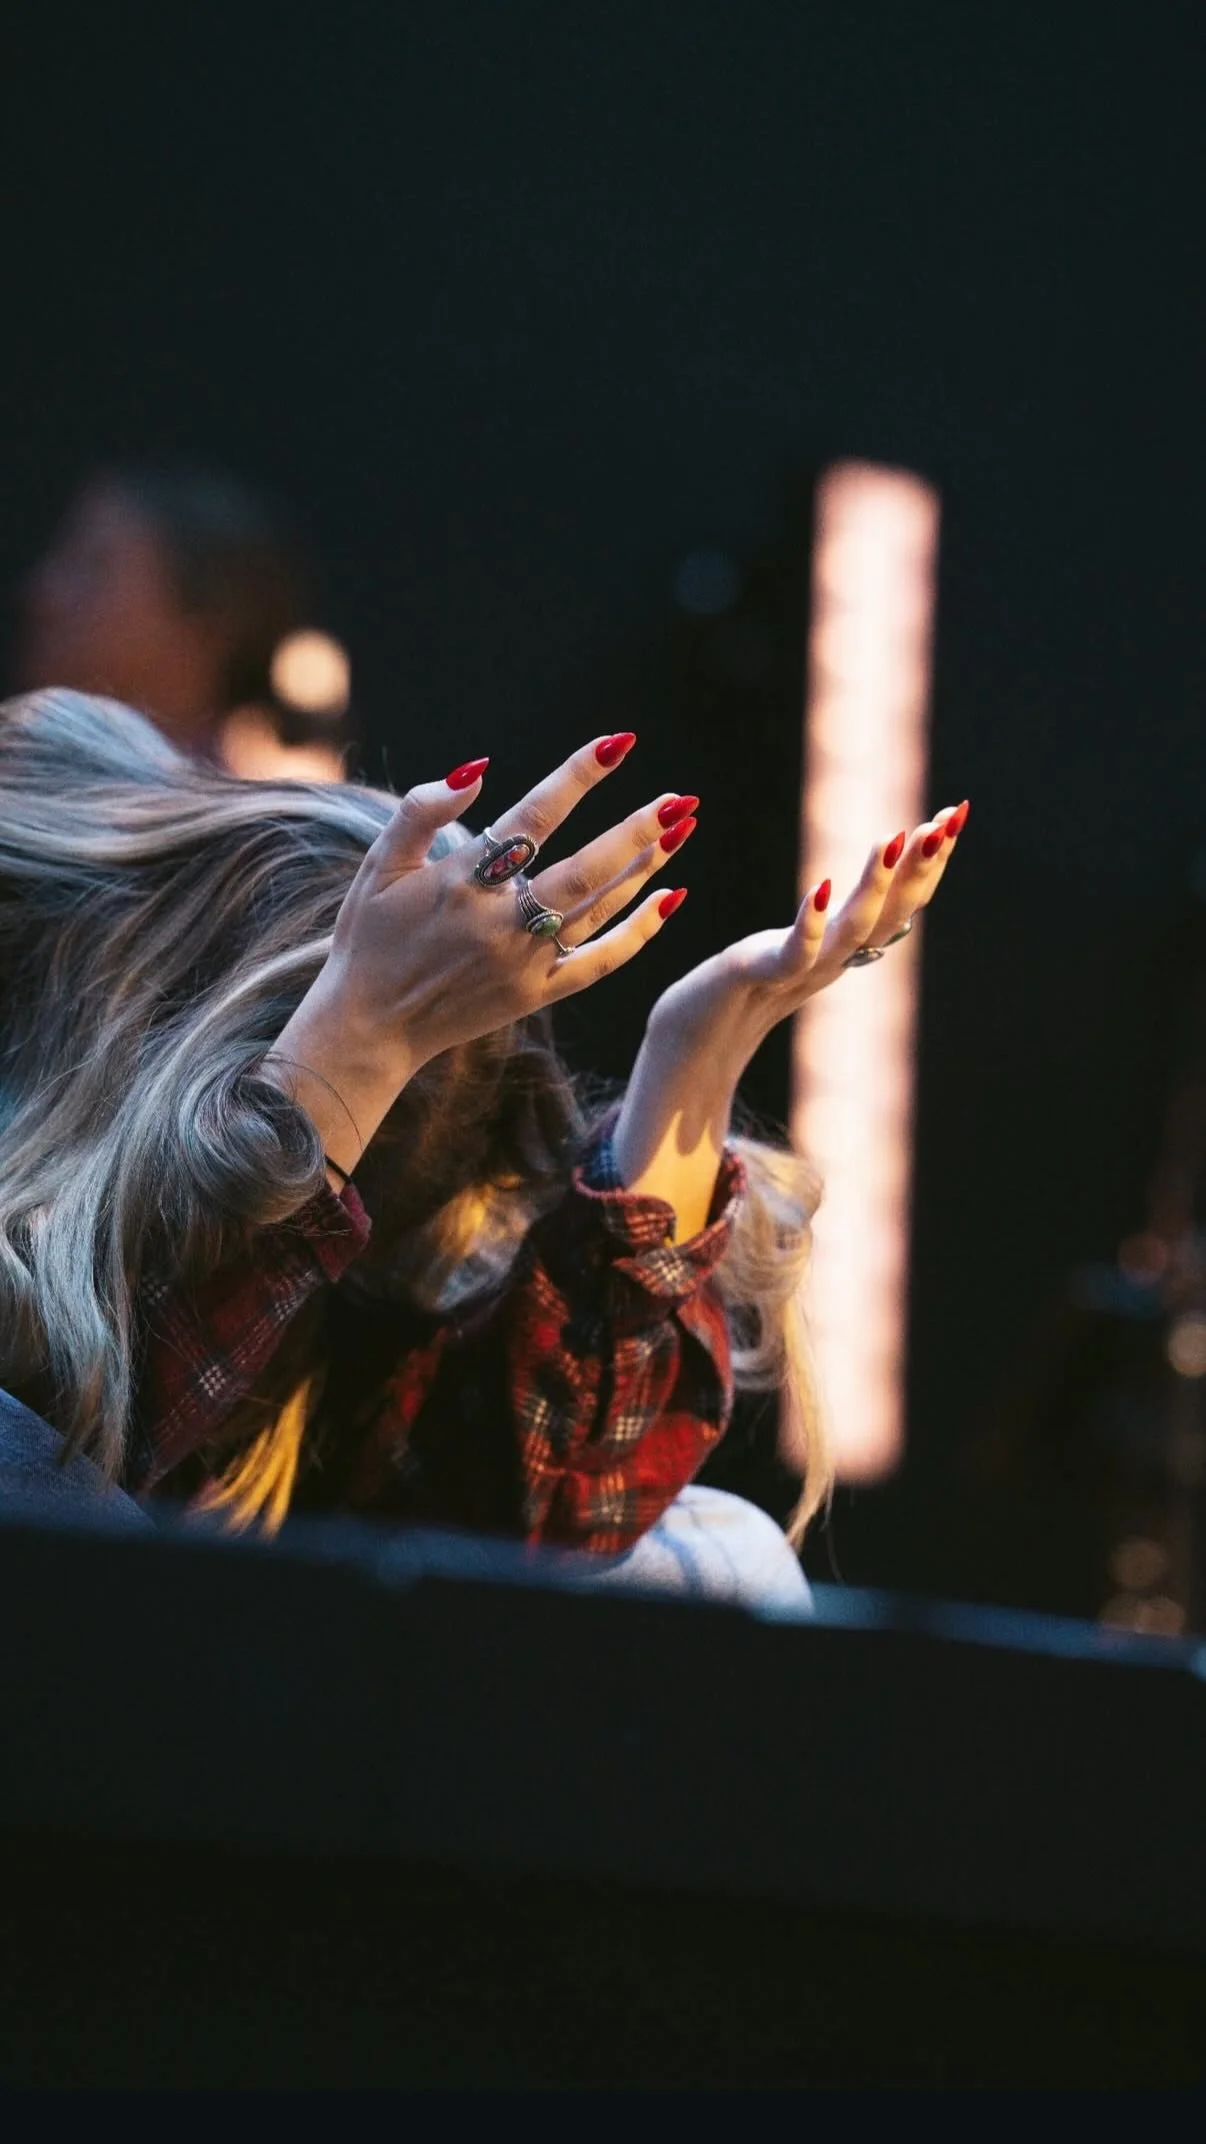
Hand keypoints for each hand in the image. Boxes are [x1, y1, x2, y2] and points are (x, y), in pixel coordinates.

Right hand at [262, 735, 699, 1170]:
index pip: (534, 816)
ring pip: (598, 910)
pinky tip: (670, 899)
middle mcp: (500, 923)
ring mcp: (523, 962)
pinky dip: (638, 933)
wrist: (368, 1027)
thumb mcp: (377, 866)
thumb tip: (475, 768)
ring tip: (681, 829)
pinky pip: (599, 963)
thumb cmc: (370, 937)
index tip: (618, 743)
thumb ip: (419, 812)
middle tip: (680, 799)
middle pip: (584, 869)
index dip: (578, 776)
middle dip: (636, 832)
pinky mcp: (536, 995)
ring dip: (644, 868)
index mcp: (463, 882)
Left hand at [613, 802, 968, 1236]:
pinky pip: (793, 953)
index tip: (953, 814)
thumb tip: (853, 890)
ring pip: (852, 930)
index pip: (898, 903)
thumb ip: (826, 927)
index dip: (928, 863)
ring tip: (895, 838)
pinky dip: (812, 924)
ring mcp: (798, 973)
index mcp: (841, 951)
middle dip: (922, 867)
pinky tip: (823, 888)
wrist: (687, 1044)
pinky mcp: (757, 977)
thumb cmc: (736, 995)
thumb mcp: (791, 951)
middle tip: (948, 820)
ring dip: (876, 885)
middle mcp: (830, 962)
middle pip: (890, 913)